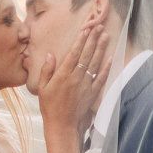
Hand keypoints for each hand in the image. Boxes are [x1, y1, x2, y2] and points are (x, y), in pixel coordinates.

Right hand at [38, 18, 111, 134]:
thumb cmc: (50, 108)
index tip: (86, 29)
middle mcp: (76, 78)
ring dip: (101, 48)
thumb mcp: (42, 88)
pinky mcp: (93, 93)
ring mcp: (86, 85)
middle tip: (99, 26)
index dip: (80, 40)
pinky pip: (101, 77)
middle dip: (93, 39)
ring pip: (95, 63)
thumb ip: (47, 70)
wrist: (63, 126)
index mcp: (63, 75)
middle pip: (87, 54)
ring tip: (106, 35)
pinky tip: (110, 57)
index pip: (74, 53)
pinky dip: (106, 67)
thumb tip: (51, 54)